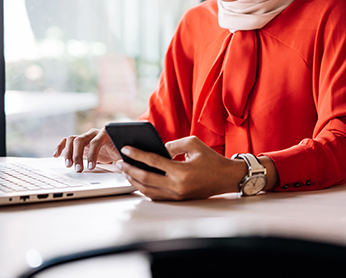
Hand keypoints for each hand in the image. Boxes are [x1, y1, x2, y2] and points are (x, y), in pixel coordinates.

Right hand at [53, 128, 120, 171]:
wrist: (117, 141)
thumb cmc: (120, 147)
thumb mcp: (123, 152)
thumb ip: (123, 155)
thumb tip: (123, 163)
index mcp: (105, 133)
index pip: (95, 142)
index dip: (92, 155)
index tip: (90, 167)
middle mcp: (93, 132)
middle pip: (81, 140)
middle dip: (78, 156)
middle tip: (78, 169)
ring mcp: (85, 136)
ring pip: (72, 140)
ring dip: (68, 153)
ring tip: (68, 165)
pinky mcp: (79, 141)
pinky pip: (67, 141)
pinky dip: (60, 147)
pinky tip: (55, 155)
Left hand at [115, 136, 246, 200]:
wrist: (226, 178)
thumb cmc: (211, 160)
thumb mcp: (194, 144)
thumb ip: (172, 145)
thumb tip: (155, 149)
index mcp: (181, 171)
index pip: (153, 162)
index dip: (137, 155)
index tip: (126, 149)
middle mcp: (177, 186)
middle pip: (145, 179)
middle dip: (129, 169)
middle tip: (119, 162)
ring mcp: (177, 195)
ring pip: (147, 190)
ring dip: (133, 180)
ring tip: (125, 171)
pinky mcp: (178, 200)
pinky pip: (155, 196)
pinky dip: (144, 188)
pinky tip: (138, 180)